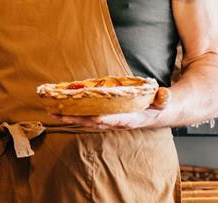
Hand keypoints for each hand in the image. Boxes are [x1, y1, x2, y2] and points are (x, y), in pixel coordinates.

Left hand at [54, 87, 170, 129]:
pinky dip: (74, 115)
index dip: (105, 119)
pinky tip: (60, 111)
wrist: (157, 114)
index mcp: (132, 118)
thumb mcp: (164, 101)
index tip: (93, 117)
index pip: (117, 120)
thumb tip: (165, 95)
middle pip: (94, 122)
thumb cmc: (159, 104)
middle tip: (59, 115)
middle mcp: (118, 122)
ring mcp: (110, 121)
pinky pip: (87, 117)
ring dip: (70, 118)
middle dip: (77, 119)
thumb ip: (164, 99)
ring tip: (52, 114)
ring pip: (87, 121)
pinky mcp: (104, 118)